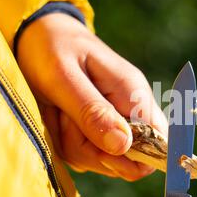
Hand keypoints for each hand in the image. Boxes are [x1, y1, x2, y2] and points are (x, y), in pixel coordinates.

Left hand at [17, 13, 167, 180]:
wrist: (36, 34)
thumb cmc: (50, 48)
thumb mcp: (63, 77)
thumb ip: (92, 111)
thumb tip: (123, 146)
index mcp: (132, 92)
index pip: (159, 141)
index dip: (137, 159)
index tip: (102, 153)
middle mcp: (130, 109)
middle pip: (129, 159)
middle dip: (93, 152)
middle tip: (65, 120)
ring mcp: (115, 121)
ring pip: (105, 161)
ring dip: (75, 146)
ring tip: (58, 112)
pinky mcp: (99, 129)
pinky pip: (88, 156)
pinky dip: (68, 144)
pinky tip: (57, 119)